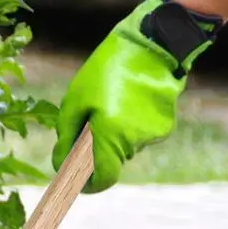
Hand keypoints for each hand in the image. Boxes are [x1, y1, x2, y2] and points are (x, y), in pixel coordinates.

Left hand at [52, 0, 219, 191]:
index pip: (102, 179)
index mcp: (111, 137)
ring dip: (112, 136)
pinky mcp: (165, 127)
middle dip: (95, 152)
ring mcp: (153, 136)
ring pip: (124, 148)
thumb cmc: (106, 71)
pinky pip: (140, 136)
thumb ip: (66, 138)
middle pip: (110, 162)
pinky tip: (128, 100)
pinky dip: (129, 127)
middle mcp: (135, 142)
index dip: (88, 184)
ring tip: (109, 103)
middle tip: (86, 123)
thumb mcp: (75, 102)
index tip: (76, 178)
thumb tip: (61, 165)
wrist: (153, 44)